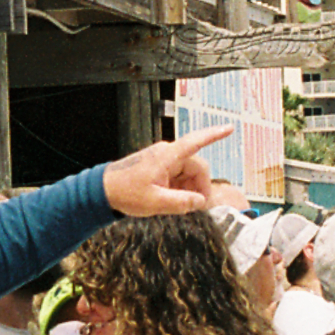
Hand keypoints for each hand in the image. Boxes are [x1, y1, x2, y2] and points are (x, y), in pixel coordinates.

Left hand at [100, 128, 229, 217]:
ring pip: (189, 174)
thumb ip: (182, 202)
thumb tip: (200, 201)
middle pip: (197, 167)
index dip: (214, 134)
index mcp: (167, 156)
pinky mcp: (160, 167)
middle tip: (197, 207)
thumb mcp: (156, 202)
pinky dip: (180, 189)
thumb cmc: (125, 192)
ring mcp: (164, 160)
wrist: (103, 191)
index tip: (230, 128)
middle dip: (200, 186)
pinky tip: (172, 200)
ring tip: (178, 205)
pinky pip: (179, 177)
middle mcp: (167, 154)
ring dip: (189, 190)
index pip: (195, 142)